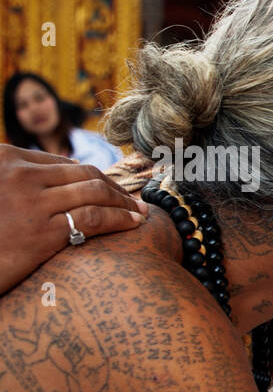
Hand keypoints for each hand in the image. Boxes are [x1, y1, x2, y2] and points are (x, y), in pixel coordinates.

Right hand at [0, 145, 148, 294]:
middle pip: (84, 173)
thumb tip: (54, 184)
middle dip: (115, 186)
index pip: (62, 163)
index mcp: (3, 158)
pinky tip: (134, 223)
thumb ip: (18, 183)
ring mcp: (31, 202)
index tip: (110, 187)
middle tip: (133, 200)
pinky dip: (120, 218)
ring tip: (140, 212)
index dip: (92, 175)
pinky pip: (93, 218)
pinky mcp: (42, 233)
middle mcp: (18, 175)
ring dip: (124, 201)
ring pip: (95, 192)